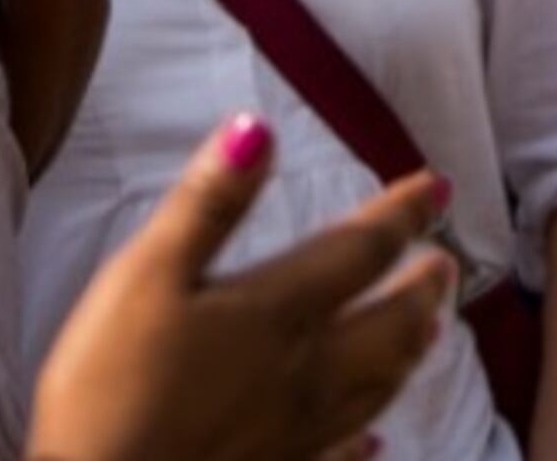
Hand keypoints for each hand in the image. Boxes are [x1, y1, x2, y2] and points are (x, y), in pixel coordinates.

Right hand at [28, 115, 460, 460]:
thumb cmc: (110, 386)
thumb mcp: (145, 275)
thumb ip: (208, 203)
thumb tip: (257, 129)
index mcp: (278, 312)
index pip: (361, 250)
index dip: (403, 213)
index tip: (438, 186)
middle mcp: (305, 373)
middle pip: (390, 325)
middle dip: (423, 289)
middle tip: (446, 264)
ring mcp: (296, 433)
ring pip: (379, 388)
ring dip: (410, 353)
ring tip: (429, 332)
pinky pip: (339, 456)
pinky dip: (364, 442)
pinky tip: (372, 443)